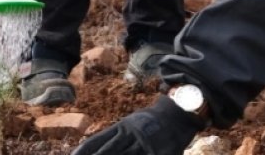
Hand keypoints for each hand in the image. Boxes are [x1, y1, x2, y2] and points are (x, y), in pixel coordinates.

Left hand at [71, 96, 201, 154]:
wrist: (180, 113)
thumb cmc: (152, 122)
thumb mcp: (131, 124)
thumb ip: (116, 136)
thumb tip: (94, 148)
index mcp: (123, 127)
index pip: (98, 141)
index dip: (84, 150)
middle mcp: (131, 135)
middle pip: (108, 151)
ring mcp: (145, 144)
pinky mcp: (158, 153)